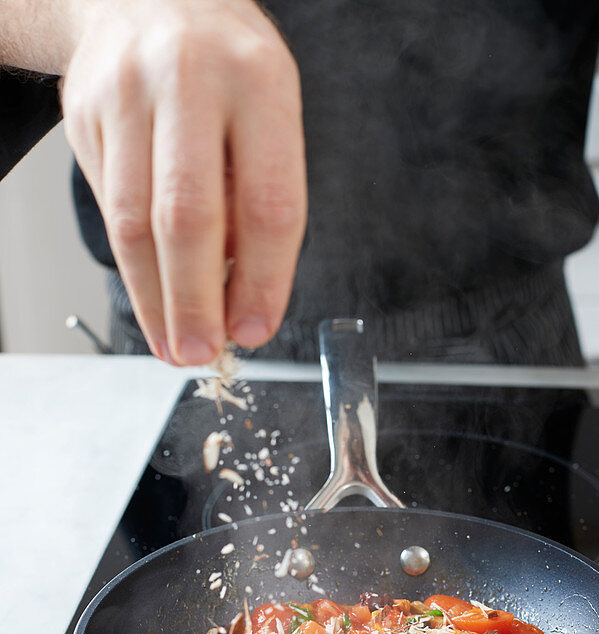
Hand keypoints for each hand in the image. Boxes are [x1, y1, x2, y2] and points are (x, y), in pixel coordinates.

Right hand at [62, 0, 306, 363]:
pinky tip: (150, 298)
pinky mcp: (84, 113)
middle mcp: (190, 81)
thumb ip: (259, 203)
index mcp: (259, 82)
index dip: (264, 281)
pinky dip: (132, 266)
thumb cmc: (224, 71)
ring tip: (173, 344)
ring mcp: (127, 93)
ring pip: (135, 223)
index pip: (268, 204)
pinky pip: (110, 209)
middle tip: (202, 352)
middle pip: (189, 218)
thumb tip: (242, 303)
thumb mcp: (268, 116)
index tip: (255, 329)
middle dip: (196, 302)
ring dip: (154, 300)